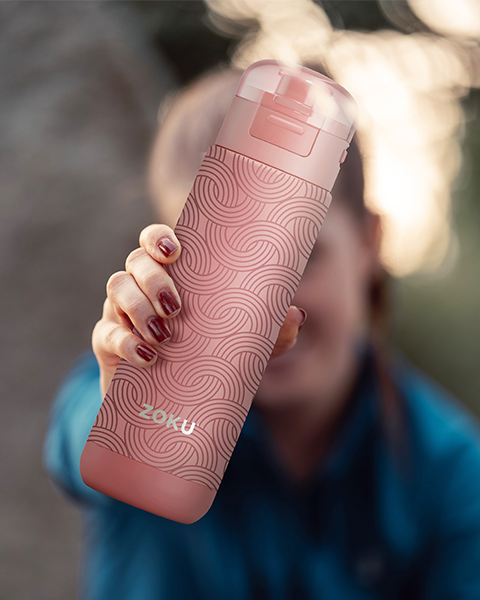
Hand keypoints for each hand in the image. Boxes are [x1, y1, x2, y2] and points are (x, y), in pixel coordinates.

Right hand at [92, 224, 306, 396]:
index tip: (173, 249)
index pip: (157, 241)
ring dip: (137, 308)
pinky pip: (106, 333)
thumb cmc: (213, 357)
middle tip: (175, 307)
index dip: (158, 237)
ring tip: (163, 335)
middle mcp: (143, 286)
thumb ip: (272, 331)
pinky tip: (146, 357)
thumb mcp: (247, 345)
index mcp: (173, 276)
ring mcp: (121, 312)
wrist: (178, 402)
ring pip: (116, 288)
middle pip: (135, 262)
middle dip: (153, 279)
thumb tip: (295, 313)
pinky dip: (125, 342)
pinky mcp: (108, 343)